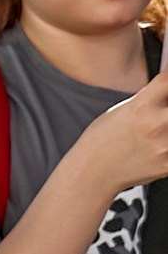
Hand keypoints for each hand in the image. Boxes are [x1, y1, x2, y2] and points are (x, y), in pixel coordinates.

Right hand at [79, 64, 167, 198]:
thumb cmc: (103, 140)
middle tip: (163, 112)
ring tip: (160, 130)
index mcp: (142, 106)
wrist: (93, 172)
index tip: (167, 82)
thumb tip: (167, 91)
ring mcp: (164, 146)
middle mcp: (155, 124)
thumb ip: (152, 98)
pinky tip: (158, 147)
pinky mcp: (167, 165)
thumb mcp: (124, 109)